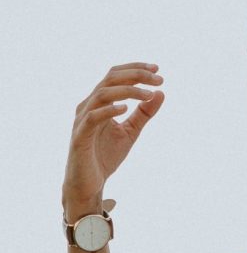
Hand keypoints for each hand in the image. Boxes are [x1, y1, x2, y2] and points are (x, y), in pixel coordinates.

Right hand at [62, 62, 164, 212]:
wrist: (89, 184)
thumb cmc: (105, 156)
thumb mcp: (131, 132)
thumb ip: (144, 114)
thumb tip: (161, 93)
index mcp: (99, 101)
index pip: (115, 75)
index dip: (135, 68)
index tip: (158, 69)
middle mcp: (88, 105)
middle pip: (110, 79)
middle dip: (136, 76)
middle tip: (159, 79)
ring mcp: (82, 119)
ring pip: (103, 93)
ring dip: (128, 91)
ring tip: (148, 94)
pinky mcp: (80, 136)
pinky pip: (93, 117)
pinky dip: (109, 110)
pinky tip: (126, 109)